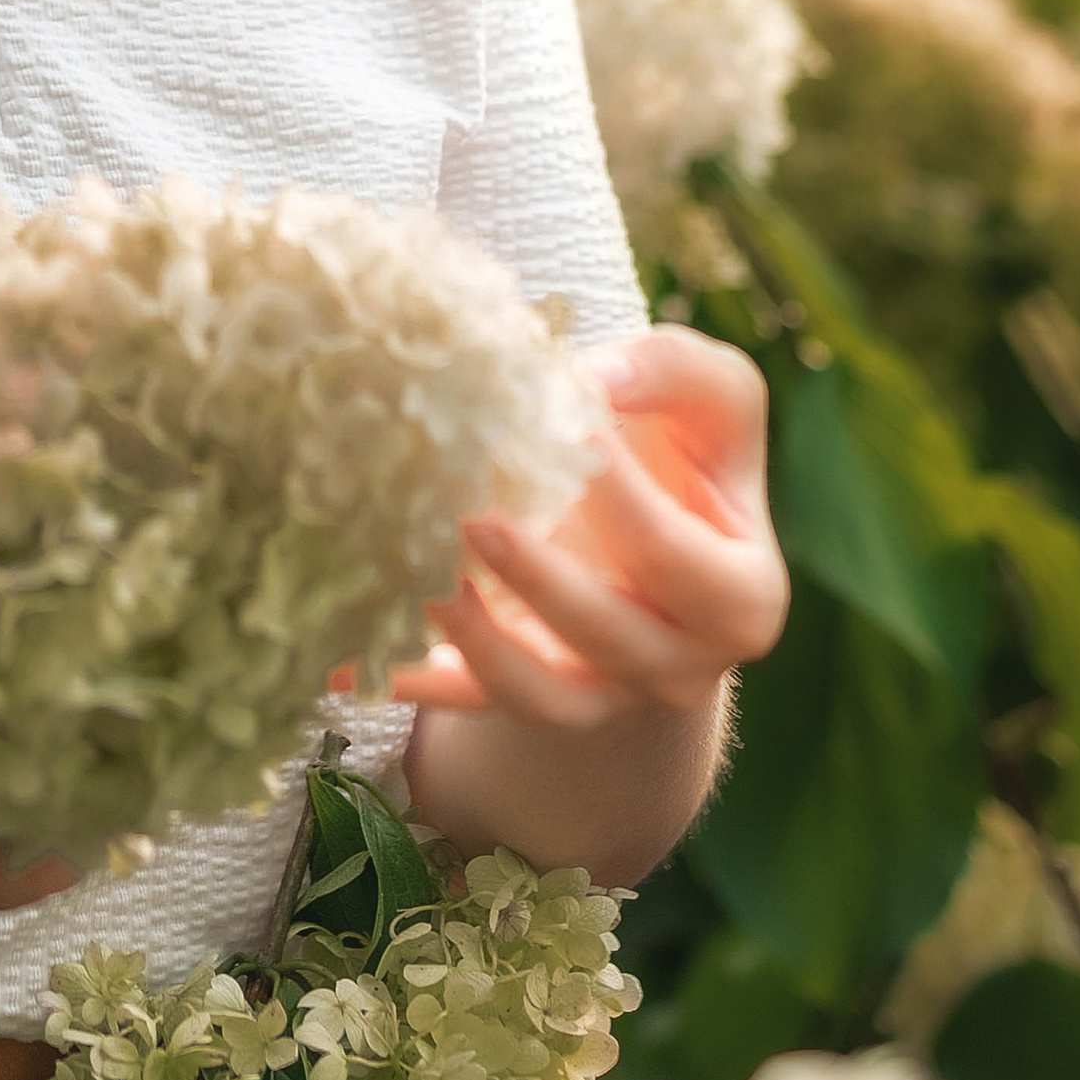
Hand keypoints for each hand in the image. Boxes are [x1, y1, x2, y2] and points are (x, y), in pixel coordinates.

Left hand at [389, 325, 787, 732]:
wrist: (651, 544)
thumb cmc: (680, 455)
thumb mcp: (710, 403)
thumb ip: (672, 370)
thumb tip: (592, 377)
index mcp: (740, 598)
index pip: (674, 556)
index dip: (619, 498)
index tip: (559, 427)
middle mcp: (680, 668)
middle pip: (608, 634)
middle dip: (537, 578)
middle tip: (469, 514)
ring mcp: (605, 700)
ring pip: (539, 693)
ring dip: (473, 638)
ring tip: (417, 572)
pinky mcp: (531, 706)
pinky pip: (466, 709)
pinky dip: (404, 683)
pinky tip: (338, 658)